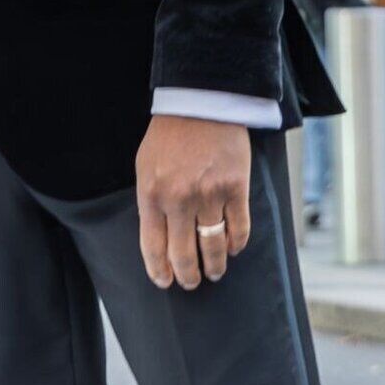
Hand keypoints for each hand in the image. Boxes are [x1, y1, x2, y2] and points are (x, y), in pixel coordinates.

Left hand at [137, 114, 250, 290]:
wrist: (201, 102)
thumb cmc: (169, 135)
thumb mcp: (146, 167)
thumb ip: (151, 201)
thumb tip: (159, 238)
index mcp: (151, 195)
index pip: (153, 246)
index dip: (160, 270)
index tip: (165, 282)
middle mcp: (179, 200)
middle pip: (184, 255)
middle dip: (187, 276)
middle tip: (191, 282)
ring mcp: (210, 195)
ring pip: (213, 247)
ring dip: (215, 266)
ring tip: (214, 272)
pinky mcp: (236, 188)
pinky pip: (239, 229)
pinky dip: (236, 244)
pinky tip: (233, 249)